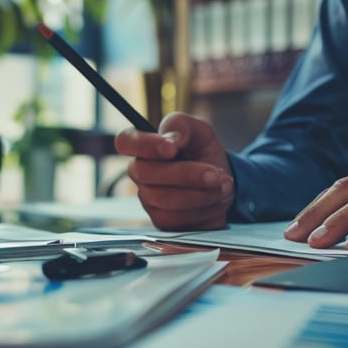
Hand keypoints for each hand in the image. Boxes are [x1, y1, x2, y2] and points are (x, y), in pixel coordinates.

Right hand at [115, 112, 233, 229]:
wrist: (222, 183)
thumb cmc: (204, 153)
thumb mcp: (200, 131)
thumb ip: (182, 126)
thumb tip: (170, 139)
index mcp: (144, 146)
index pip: (125, 141)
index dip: (144, 145)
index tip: (171, 149)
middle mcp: (140, 173)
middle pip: (145, 173)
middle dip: (185, 174)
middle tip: (215, 173)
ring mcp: (148, 199)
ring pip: (165, 199)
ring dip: (200, 193)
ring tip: (222, 184)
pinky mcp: (162, 221)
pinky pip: (178, 218)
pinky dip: (204, 208)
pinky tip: (216, 199)